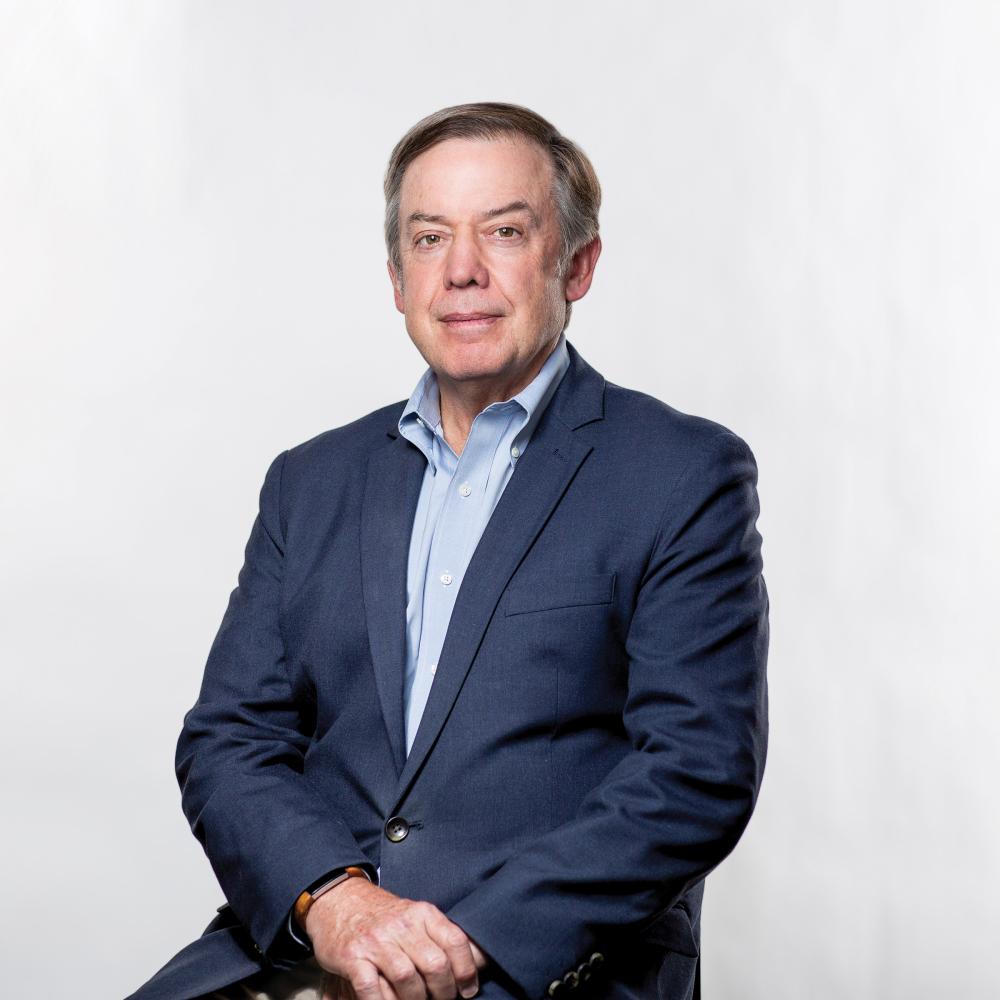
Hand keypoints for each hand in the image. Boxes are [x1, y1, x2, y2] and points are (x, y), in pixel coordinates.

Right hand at [306, 877, 484, 999]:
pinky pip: (372, 989)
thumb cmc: (384, 916)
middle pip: (435, 964)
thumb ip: (440, 936)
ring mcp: (376, 941)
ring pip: (407, 979)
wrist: (339, 900)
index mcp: (422, 913)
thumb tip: (477, 961)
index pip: (455, 942)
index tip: (468, 991)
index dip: (467, 971)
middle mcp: (401, 924)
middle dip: (443, 992)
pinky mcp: (352, 957)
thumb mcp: (415, 916)